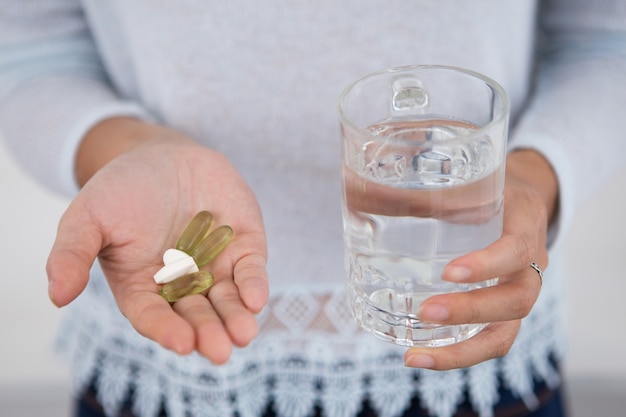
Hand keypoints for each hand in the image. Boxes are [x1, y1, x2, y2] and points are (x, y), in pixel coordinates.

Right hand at [46, 118, 267, 363]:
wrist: (163, 156)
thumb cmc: (121, 189)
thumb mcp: (88, 215)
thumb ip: (72, 253)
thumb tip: (57, 296)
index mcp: (142, 285)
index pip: (153, 315)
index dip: (166, 329)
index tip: (182, 342)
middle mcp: (181, 284)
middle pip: (195, 315)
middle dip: (208, 332)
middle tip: (220, 351)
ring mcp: (214, 266)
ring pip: (227, 300)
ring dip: (236, 318)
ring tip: (244, 334)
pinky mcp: (242, 247)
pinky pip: (250, 270)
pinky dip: (254, 284)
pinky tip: (256, 299)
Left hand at [404, 150, 557, 369]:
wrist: (522, 200)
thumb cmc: (489, 190)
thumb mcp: (467, 183)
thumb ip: (423, 191)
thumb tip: (358, 191)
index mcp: (525, 228)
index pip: (516, 251)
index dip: (487, 265)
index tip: (449, 273)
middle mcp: (530, 268)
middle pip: (516, 301)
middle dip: (470, 311)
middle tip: (425, 312)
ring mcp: (518, 294)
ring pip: (505, 334)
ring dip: (460, 352)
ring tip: (414, 358)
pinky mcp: (503, 313)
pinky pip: (489, 341)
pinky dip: (457, 354)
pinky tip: (420, 356)